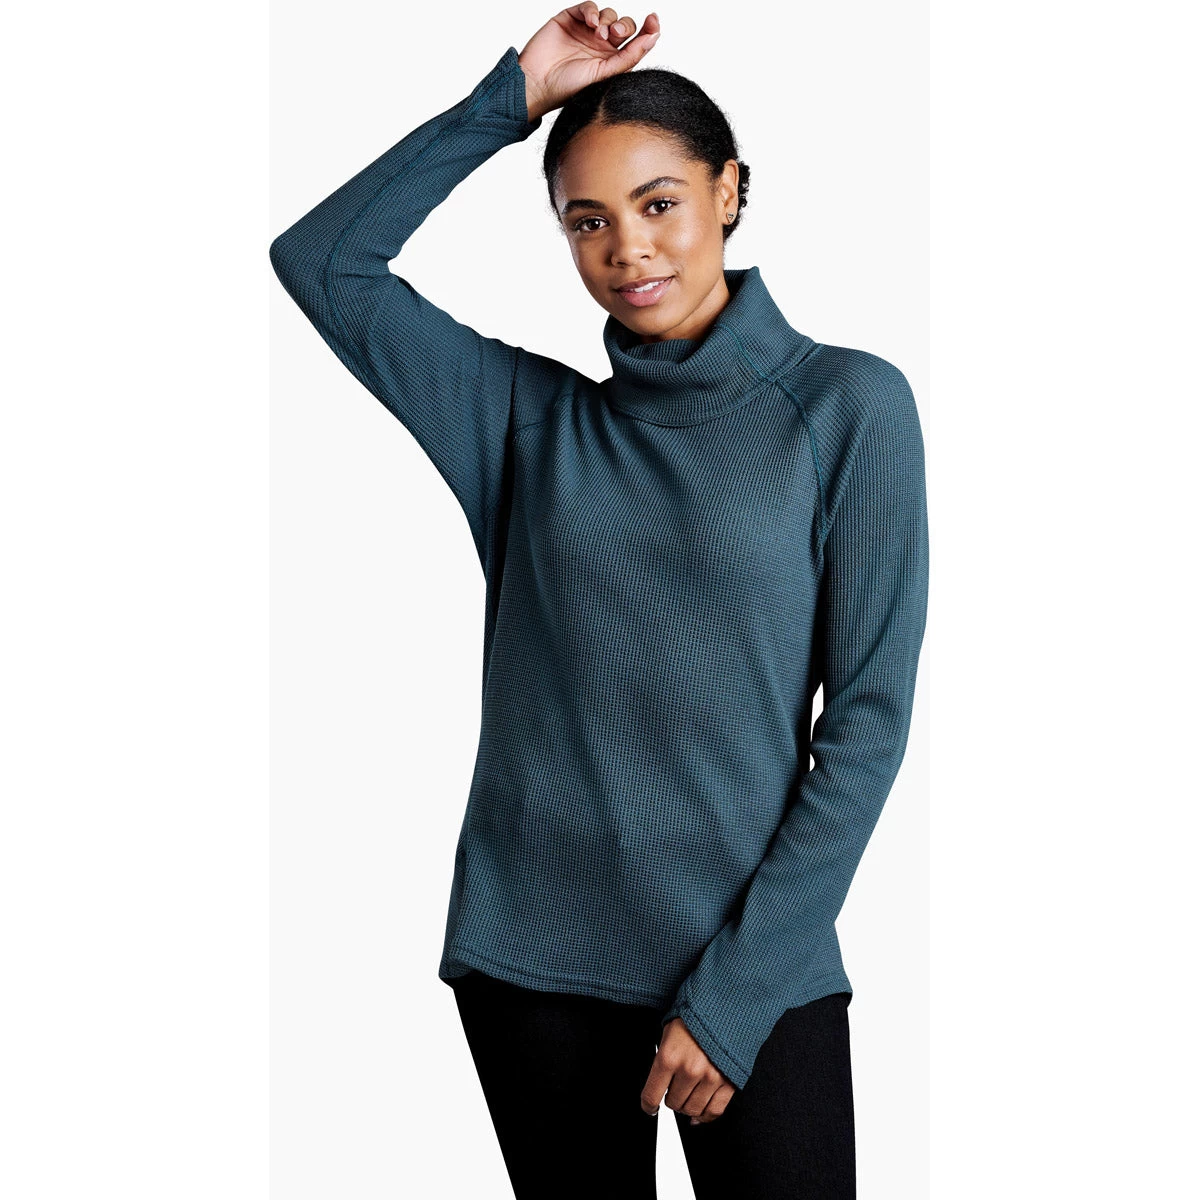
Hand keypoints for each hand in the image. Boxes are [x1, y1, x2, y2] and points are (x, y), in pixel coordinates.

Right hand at [517, 5, 661, 121]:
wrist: (538, 83)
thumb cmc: (569, 88)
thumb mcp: (605, 75)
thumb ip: (629, 56)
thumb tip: (653, 37)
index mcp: (613, 61)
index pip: (636, 42)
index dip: (648, 29)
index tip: (654, 20)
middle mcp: (601, 46)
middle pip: (624, 25)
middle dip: (624, 25)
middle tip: (615, 34)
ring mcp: (586, 31)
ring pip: (608, 14)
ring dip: (607, 20)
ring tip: (597, 34)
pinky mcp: (571, 19)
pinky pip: (589, 6)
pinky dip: (592, 11)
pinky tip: (589, 23)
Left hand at [641, 1017, 736, 1124]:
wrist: (725, 1004)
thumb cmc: (695, 1016)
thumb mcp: (668, 1032)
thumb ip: (663, 1060)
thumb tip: (660, 1086)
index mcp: (669, 1056)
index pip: (651, 1095)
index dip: (648, 1105)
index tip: (649, 1107)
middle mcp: (689, 1070)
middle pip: (673, 1104)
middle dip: (671, 1098)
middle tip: (674, 1089)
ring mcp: (710, 1077)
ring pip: (692, 1110)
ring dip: (687, 1106)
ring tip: (688, 1095)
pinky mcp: (729, 1081)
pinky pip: (715, 1111)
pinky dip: (705, 1116)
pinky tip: (699, 1114)